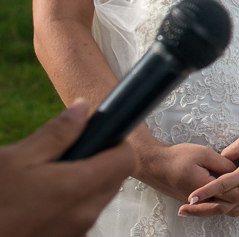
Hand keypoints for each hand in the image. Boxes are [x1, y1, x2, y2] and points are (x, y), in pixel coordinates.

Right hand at [0, 101, 134, 236]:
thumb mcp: (16, 159)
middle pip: (113, 180)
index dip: (115, 143)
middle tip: (64, 158)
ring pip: (97, 200)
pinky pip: (79, 219)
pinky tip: (40, 203)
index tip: (98, 136)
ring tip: (45, 181)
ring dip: (83, 186)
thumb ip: (56, 133)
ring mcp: (76, 234)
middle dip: (98, 163)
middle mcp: (85, 214)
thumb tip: (82, 109)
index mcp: (78, 187)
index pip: (126, 159)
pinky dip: (69, 207)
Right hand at [138, 141, 238, 214]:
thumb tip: (238, 170)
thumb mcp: (204, 154)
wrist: (153, 164)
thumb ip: (223, 164)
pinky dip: (230, 204)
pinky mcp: (195, 200)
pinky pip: (215, 206)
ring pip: (223, 209)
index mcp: (205, 188)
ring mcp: (198, 202)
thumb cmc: (177, 156)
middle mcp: (202, 200)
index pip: (233, 195)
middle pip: (231, 206)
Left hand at [178, 130, 238, 217]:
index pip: (224, 184)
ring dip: (214, 209)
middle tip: (184, 209)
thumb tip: (215, 166)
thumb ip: (227, 155)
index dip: (206, 191)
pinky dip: (227, 206)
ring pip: (233, 207)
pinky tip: (214, 205)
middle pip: (226, 202)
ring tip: (194, 211)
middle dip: (204, 206)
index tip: (191, 197)